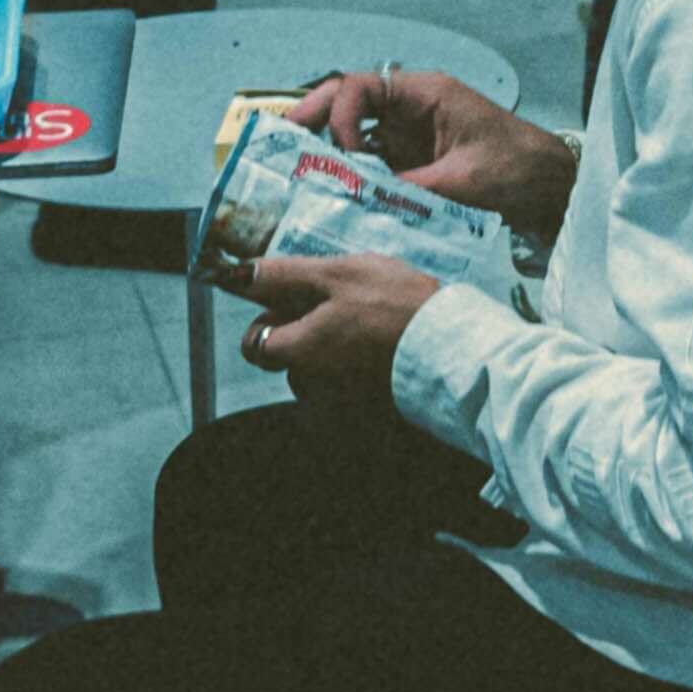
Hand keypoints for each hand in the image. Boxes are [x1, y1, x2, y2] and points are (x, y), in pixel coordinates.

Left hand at [236, 249, 438, 399]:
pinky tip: (383, 353)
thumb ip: (284, 276)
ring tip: (373, 328)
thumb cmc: (396, 306)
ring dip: (335, 353)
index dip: (269, 319)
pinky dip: (357, 373)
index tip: (296, 304)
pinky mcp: (364, 417)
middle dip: (307, 335)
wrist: (454, 349)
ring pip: (319, 374)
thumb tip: (238, 275)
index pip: (253, 344)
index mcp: (298, 352)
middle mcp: (310, 388)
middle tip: (346, 309)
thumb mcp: (339, 274)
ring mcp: (337, 408)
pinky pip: (345, 391)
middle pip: (288, 359)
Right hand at [290, 65, 577, 234]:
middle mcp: (410, 109)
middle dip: (312, 123)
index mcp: (424, 94)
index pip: (360, 87)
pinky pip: (370, 165)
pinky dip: (351, 178)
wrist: (552, 187)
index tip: (341, 152)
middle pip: (347, 104)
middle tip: (280, 151)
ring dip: (327, 155)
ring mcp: (409, 136)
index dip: (338, 114)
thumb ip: (410, 189)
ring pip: (354, 136)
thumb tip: (360, 202)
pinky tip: (331, 198)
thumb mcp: (463, 182)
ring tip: (295, 179)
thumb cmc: (519, 169)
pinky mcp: (412, 163)